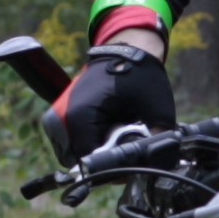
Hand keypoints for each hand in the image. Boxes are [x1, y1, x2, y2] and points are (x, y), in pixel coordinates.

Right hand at [49, 40, 175, 161]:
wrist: (124, 49)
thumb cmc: (139, 75)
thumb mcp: (157, 108)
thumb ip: (158, 138)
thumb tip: (163, 163)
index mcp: (78, 117)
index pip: (90, 163)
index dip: (114, 168)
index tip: (131, 160)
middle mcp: (59, 120)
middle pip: (81, 161)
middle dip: (105, 157)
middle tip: (125, 137)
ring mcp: (55, 119)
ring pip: (75, 155)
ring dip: (97, 150)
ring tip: (115, 128)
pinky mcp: (57, 118)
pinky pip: (73, 144)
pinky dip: (90, 141)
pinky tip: (106, 125)